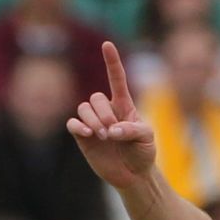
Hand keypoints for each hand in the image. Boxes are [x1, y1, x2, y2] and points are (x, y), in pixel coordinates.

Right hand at [66, 41, 156, 188]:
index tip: (107, 44)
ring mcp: (93, 123)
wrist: (134, 175)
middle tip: (111, 132)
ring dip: (92, 121)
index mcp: (124, 106)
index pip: (116, 79)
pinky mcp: (83, 137)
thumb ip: (133, 129)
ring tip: (104, 136)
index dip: (111, 62)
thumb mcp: (147, 138)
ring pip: (83, 108)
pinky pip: (72, 124)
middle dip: (103, 113)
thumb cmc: (143, 153)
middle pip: (96, 98)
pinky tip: (87, 134)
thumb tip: (112, 129)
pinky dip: (77, 126)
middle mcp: (106, 111)